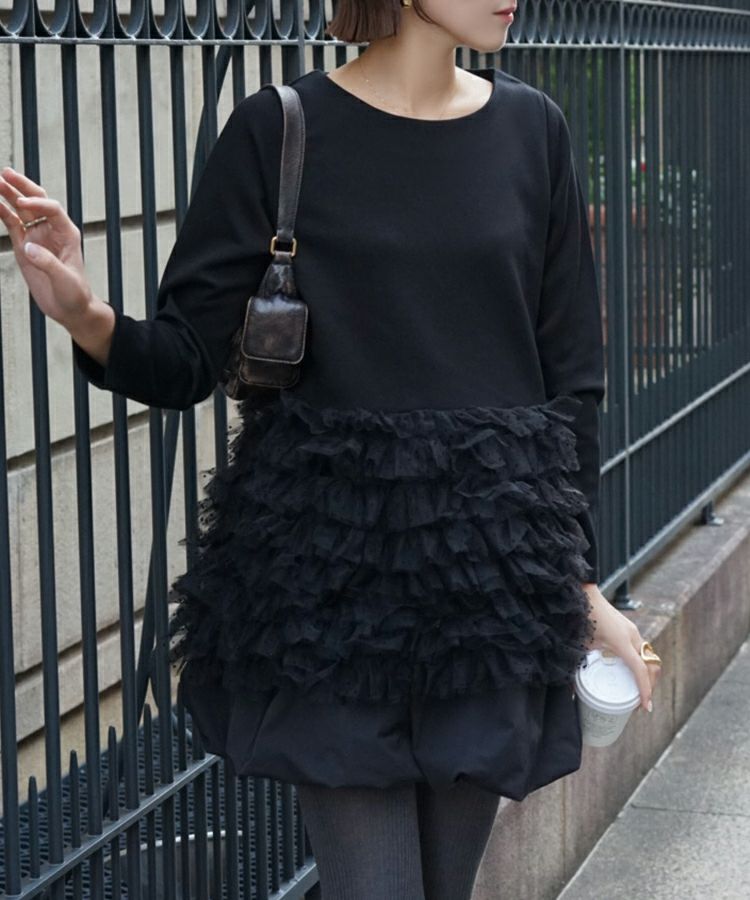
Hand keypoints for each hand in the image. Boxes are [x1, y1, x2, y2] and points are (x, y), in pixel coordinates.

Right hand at [0, 166, 93, 325]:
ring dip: (9, 195)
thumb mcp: (66, 280)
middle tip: (6, 173)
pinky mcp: (24, 246)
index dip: (38, 202)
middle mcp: (51, 230)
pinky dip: (2, 212)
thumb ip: (49, 264)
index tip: (22, 202)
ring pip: (21, 210)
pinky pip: (12, 224)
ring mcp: (36, 236)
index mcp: (67, 234)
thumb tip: (29, 247)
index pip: (52, 209)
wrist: (70, 309)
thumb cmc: (75, 294)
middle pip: (36, 201)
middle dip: (22, 186)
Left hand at [582, 583, 661, 712]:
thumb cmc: (582, 619)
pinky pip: (644, 650)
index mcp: (621, 641)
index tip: (645, 707)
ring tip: (640, 691)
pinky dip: (644, 665)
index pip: (640, 670)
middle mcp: (632, 636)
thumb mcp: (581, 645)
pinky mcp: (631, 629)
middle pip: (651, 666)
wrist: (585, 595)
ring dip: (649, 675)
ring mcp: (633, 631)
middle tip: (641, 704)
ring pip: (651, 658)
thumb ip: (578, 668)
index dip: (645, 690)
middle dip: (650, 686)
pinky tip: (635, 674)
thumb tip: (571, 692)